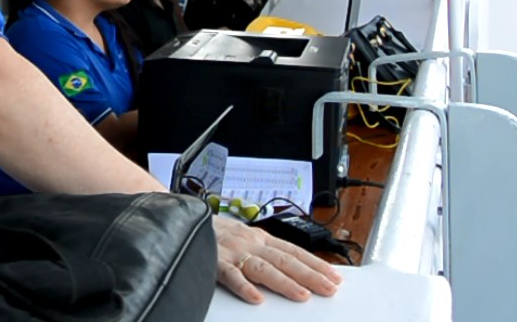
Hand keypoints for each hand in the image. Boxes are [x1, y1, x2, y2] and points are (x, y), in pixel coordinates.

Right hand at [212, 214, 340, 303]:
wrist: (181, 218)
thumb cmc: (214, 232)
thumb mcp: (243, 237)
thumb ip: (262, 252)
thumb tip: (290, 269)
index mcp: (259, 238)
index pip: (294, 251)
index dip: (315, 264)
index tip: (334, 276)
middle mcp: (250, 242)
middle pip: (285, 260)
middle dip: (310, 275)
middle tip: (329, 289)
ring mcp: (233, 251)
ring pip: (263, 268)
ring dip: (284, 282)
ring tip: (301, 295)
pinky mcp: (214, 261)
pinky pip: (230, 275)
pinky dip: (243, 286)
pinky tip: (256, 298)